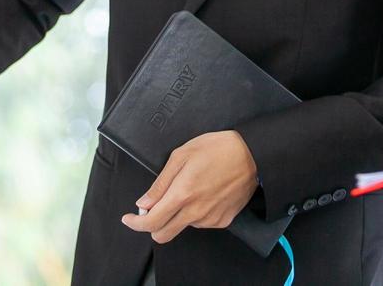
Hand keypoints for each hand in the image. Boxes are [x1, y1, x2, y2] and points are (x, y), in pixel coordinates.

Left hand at [119, 130, 258, 243]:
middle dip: (153, 225)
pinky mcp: (223, 221)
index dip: (135, 223)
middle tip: (155, 207)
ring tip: (191, 188)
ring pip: (182, 226)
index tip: (130, 218)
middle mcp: (195, 212)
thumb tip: (144, 202)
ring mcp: (210, 219)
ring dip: (178, 214)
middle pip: (163, 235)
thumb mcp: (181, 155)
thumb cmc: (217, 149)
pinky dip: (196, 213)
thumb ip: (160, 183)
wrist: (252, 155)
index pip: (151, 222)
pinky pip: (201, 223)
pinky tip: (205, 194)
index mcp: (182, 194)